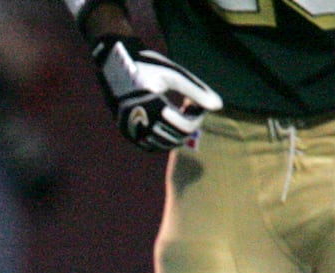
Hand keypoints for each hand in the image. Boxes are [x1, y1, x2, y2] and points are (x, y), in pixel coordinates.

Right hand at [91, 36, 221, 152]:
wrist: (115, 66)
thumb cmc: (147, 67)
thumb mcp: (174, 76)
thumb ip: (198, 92)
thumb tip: (219, 106)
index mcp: (152, 108)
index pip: (185, 127)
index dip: (197, 117)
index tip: (197, 102)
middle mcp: (140, 124)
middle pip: (176, 138)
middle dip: (188, 124)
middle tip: (189, 105)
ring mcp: (131, 131)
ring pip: (163, 144)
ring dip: (176, 133)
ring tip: (178, 112)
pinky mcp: (126, 133)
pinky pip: (150, 145)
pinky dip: (162, 138)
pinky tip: (167, 120)